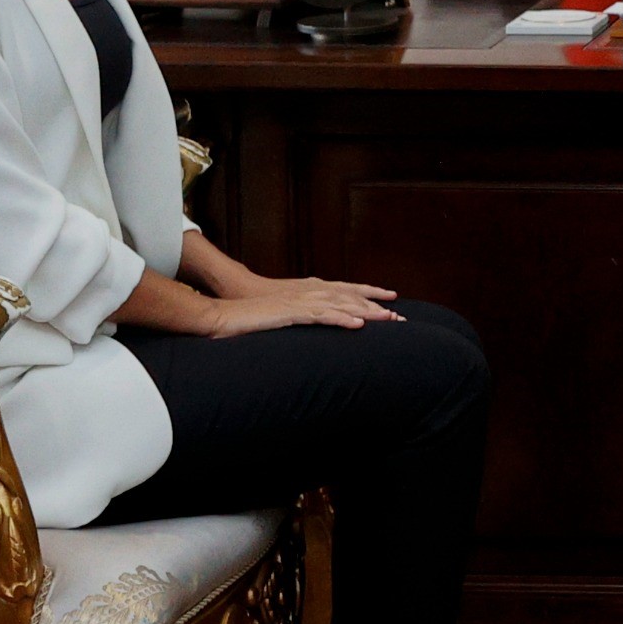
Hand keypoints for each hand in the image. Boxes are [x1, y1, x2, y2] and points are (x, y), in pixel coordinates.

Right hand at [201, 275, 400, 337]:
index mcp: (306, 294)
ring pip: (341, 305)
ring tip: (388, 320)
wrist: (222, 317)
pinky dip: (340, 319)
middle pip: (350, 298)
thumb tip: (315, 330)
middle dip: (377, 307)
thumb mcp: (281, 319)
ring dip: (366, 312)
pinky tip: (357, 326)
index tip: (392, 304)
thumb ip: (300, 320)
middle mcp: (307, 294)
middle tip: (401, 318)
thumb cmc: (250, 321)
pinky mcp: (289, 313)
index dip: (370, 297)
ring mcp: (299, 303)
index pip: (346, 293)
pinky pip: (320, 316)